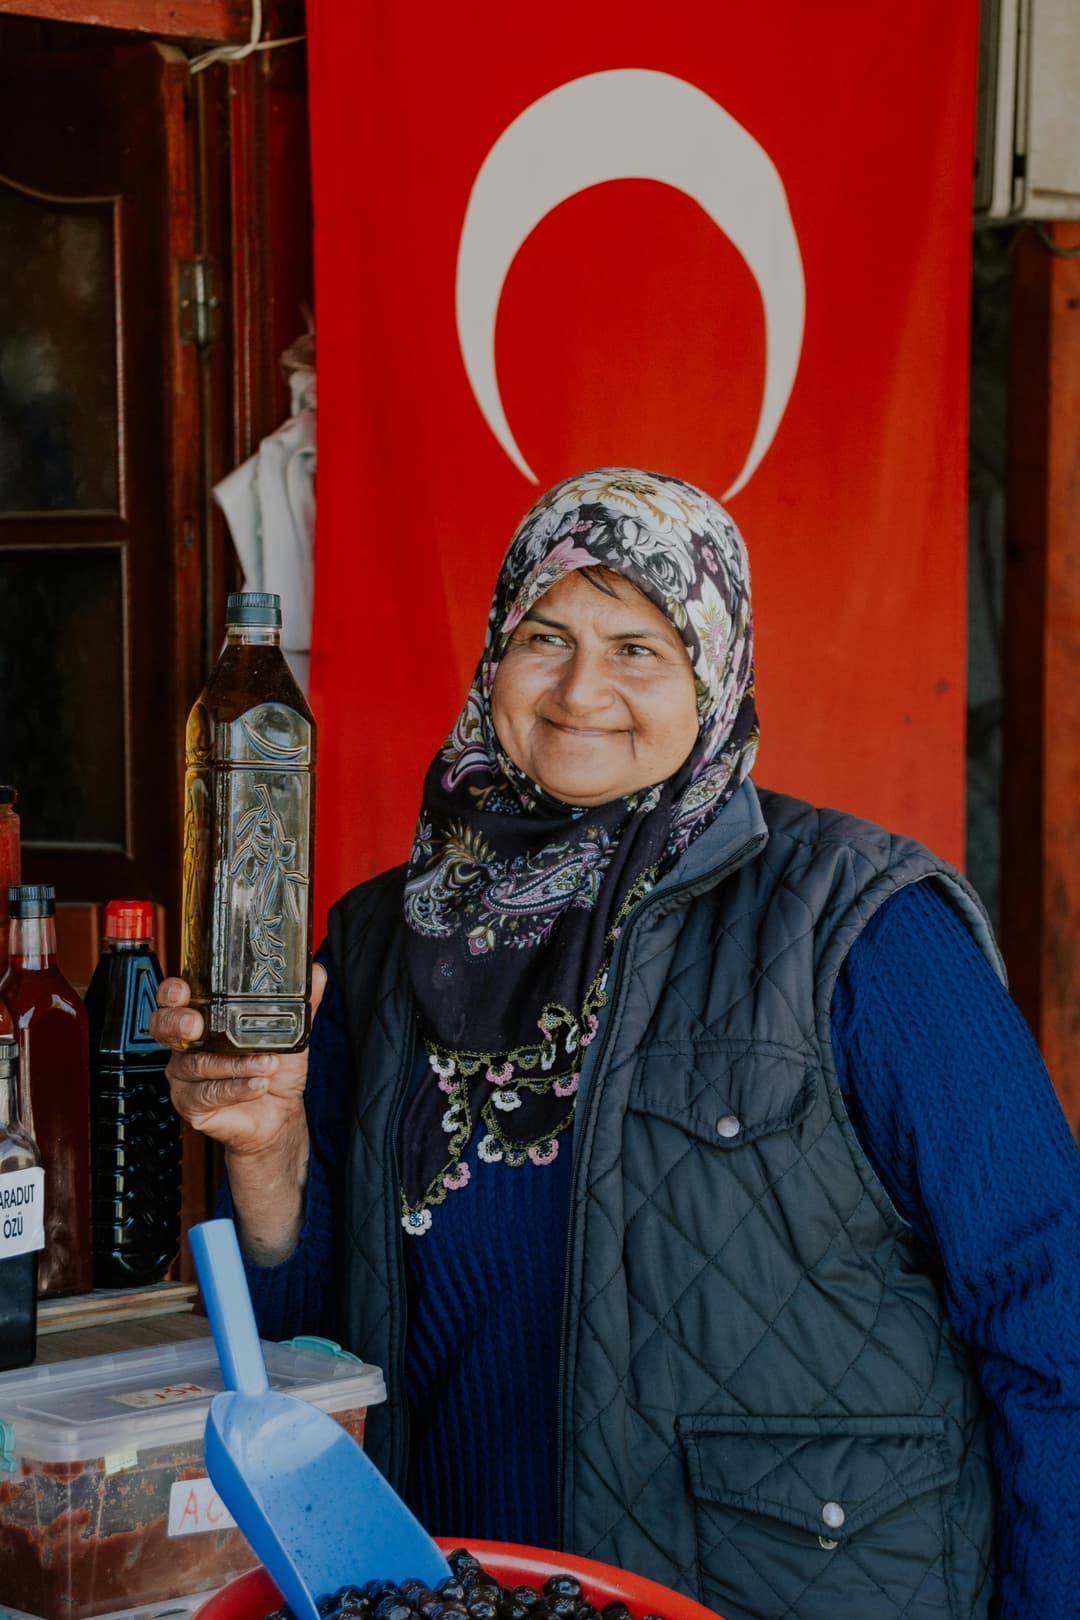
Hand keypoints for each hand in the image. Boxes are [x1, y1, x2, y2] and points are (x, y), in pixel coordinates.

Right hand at [149, 965, 327, 1157]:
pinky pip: (207, 1094)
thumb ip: (301, 1001)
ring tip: (265, 1063)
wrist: (279, 1112)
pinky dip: (235, 1088)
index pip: (175, 998)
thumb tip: (316, 973)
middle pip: (164, 1026)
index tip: (182, 990)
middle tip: (198, 1024)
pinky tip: (257, 1084)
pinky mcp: (191, 1103)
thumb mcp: (290, 1031)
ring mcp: (185, 1074)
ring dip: (233, 1063)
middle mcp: (188, 1044)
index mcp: (204, 1017)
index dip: (171, 992)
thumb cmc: (275, 1068)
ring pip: (197, 1063)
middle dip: (178, 1022)